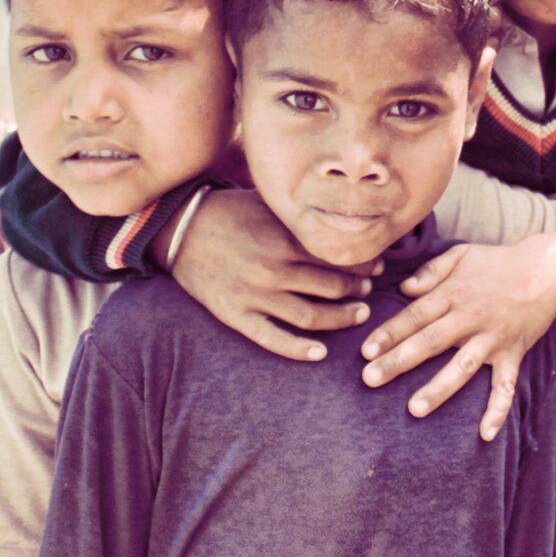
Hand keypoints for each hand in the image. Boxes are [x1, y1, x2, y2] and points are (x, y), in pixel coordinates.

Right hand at [170, 189, 378, 361]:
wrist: (179, 229)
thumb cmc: (227, 211)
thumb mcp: (265, 202)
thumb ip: (299, 213)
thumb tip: (340, 211)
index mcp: (283, 239)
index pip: (337, 257)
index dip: (362, 264)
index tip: (376, 265)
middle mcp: (274, 269)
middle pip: (331, 287)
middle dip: (357, 290)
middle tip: (368, 290)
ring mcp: (255, 295)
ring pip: (310, 316)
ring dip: (341, 318)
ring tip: (358, 315)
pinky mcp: (236, 315)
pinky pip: (272, 339)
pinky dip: (298, 350)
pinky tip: (320, 354)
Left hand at [358, 237, 555, 440]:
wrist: (548, 269)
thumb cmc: (499, 262)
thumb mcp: (462, 254)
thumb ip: (431, 271)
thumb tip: (404, 289)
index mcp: (453, 294)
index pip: (414, 316)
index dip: (388, 333)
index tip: (364, 352)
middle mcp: (469, 318)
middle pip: (429, 342)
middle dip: (398, 362)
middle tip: (370, 380)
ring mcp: (492, 338)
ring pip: (461, 367)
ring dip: (438, 389)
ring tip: (414, 409)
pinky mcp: (513, 353)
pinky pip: (506, 386)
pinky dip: (497, 410)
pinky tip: (485, 434)